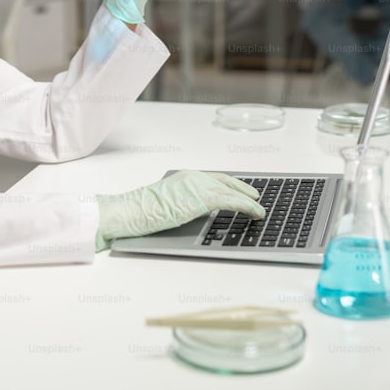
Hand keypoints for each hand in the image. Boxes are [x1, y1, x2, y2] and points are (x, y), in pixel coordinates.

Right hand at [94, 170, 265, 251]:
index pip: (214, 178)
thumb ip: (183, 203)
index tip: (241, 190)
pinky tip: (255, 213)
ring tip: (259, 209)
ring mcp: (197, 186)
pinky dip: (247, 207)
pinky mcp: (200, 199)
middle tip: (256, 197)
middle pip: (226, 181)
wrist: (130, 211)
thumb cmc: (141, 212)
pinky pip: (231, 201)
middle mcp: (193, 177)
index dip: (230, 184)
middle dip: (243, 189)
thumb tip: (197, 212)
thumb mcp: (167, 203)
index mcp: (184, 177)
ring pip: (232, 191)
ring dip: (249, 200)